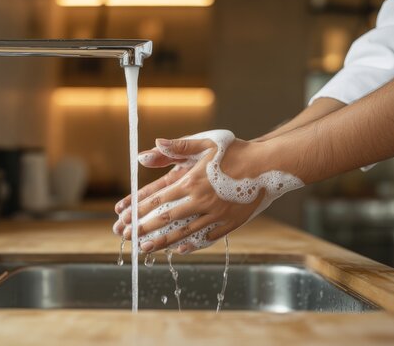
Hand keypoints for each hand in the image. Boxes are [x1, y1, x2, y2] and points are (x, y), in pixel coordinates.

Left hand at [113, 130, 301, 253]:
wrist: (270, 165)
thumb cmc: (237, 152)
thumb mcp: (207, 143)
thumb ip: (179, 147)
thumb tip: (155, 144)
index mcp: (192, 181)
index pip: (157, 199)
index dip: (138, 209)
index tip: (123, 217)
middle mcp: (201, 200)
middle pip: (166, 219)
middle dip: (143, 229)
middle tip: (127, 237)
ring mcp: (215, 215)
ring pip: (184, 232)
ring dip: (162, 242)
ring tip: (146, 249)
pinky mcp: (230, 224)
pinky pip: (207, 237)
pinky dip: (192, 244)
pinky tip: (180, 250)